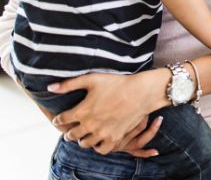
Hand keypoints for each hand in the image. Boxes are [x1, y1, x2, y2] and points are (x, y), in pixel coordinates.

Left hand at [48, 69, 168, 154]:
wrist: (141, 91)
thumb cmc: (117, 83)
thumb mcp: (92, 79)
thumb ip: (69, 84)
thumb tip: (50, 88)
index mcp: (82, 111)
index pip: (61, 120)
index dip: (59, 119)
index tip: (61, 118)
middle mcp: (90, 125)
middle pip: (70, 135)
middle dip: (69, 131)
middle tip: (71, 127)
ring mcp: (102, 133)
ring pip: (84, 143)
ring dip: (82, 139)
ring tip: (84, 133)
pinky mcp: (114, 138)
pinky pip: (100, 150)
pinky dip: (97, 146)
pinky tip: (98, 139)